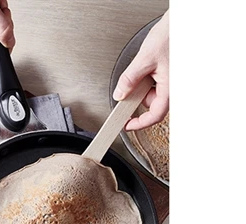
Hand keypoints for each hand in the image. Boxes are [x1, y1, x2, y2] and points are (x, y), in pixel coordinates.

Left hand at [113, 10, 168, 130]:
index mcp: (171, 88)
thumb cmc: (170, 35)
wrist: (179, 22)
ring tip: (144, 68)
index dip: (139, 123)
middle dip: (139, 97)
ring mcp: (173, 82)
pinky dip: (148, 79)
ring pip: (154, 94)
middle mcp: (174, 88)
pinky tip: (148, 66)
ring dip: (143, 86)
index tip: (126, 125)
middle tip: (130, 86)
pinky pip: (157, 84)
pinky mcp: (170, 76)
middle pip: (153, 104)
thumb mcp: (144, 59)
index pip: (154, 115)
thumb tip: (120, 94)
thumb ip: (130, 79)